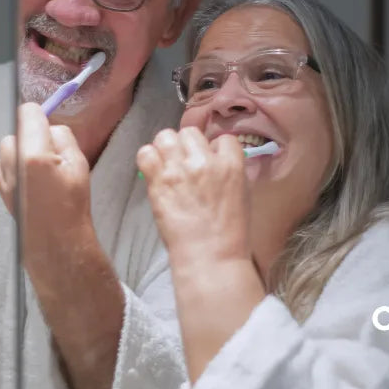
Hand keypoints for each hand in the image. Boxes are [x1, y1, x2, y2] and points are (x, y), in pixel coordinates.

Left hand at [0, 103, 93, 277]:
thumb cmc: (72, 202)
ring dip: (20, 150)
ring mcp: (3, 175)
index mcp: (34, 153)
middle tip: (49, 154)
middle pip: (16, 129)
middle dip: (31, 135)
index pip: (27, 112)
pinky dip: (13, 166)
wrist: (56, 240)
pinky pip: (2, 164)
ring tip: (38, 170)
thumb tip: (49, 126)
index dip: (40, 116)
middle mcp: (13, 161)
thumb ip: (62, 136)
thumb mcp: (79, 163)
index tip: (48, 128)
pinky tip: (29, 182)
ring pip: (8, 146)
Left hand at [136, 127, 251, 269]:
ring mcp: (179, 170)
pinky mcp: (158, 181)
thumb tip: (214, 159)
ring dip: (166, 148)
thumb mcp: (242, 195)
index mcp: (231, 164)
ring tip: (167, 165)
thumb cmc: (230, 233)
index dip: (214, 149)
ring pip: (166, 136)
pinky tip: (154, 171)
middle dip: (187, 146)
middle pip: (190, 132)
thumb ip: (229, 171)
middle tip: (184, 164)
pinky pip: (146, 153)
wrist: (210, 256)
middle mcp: (204, 161)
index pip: (222, 139)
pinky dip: (148, 159)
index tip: (209, 161)